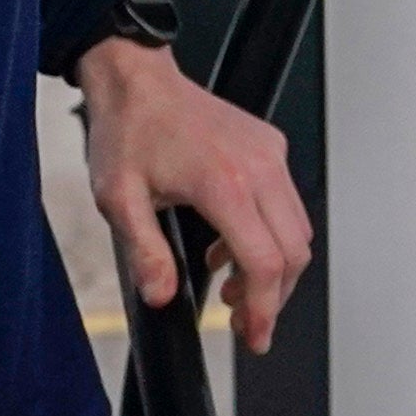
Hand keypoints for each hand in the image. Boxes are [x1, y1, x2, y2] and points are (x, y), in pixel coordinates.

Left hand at [73, 34, 312, 357]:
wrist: (137, 80)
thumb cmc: (128, 130)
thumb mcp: (118, 199)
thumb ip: (144, 252)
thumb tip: (162, 295)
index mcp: (222, 182)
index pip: (264, 262)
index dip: (264, 308)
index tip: (255, 335)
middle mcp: (257, 166)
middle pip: (292, 253)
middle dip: (273, 297)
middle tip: (244, 322)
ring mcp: (269, 154)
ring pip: (297, 231)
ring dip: (272, 269)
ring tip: (229, 288)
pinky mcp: (271, 147)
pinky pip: (287, 204)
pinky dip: (269, 236)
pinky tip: (228, 247)